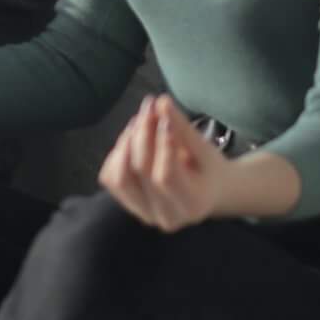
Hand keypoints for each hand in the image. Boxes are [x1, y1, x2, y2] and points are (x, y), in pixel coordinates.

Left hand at [98, 94, 228, 232]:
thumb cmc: (209, 169)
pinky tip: (132, 138)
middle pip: (140, 172)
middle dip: (142, 134)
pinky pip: (110, 178)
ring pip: (119, 177)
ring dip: (126, 143)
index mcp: (192, 205)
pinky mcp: (129, 205)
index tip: (164, 116)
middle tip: (149, 106)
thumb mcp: (204, 149)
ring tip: (140, 121)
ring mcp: (144, 214)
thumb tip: (161, 101)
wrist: (209, 191)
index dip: (160, 144)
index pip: (165, 176)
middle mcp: (166, 217)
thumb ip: (183, 128)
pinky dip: (117, 154)